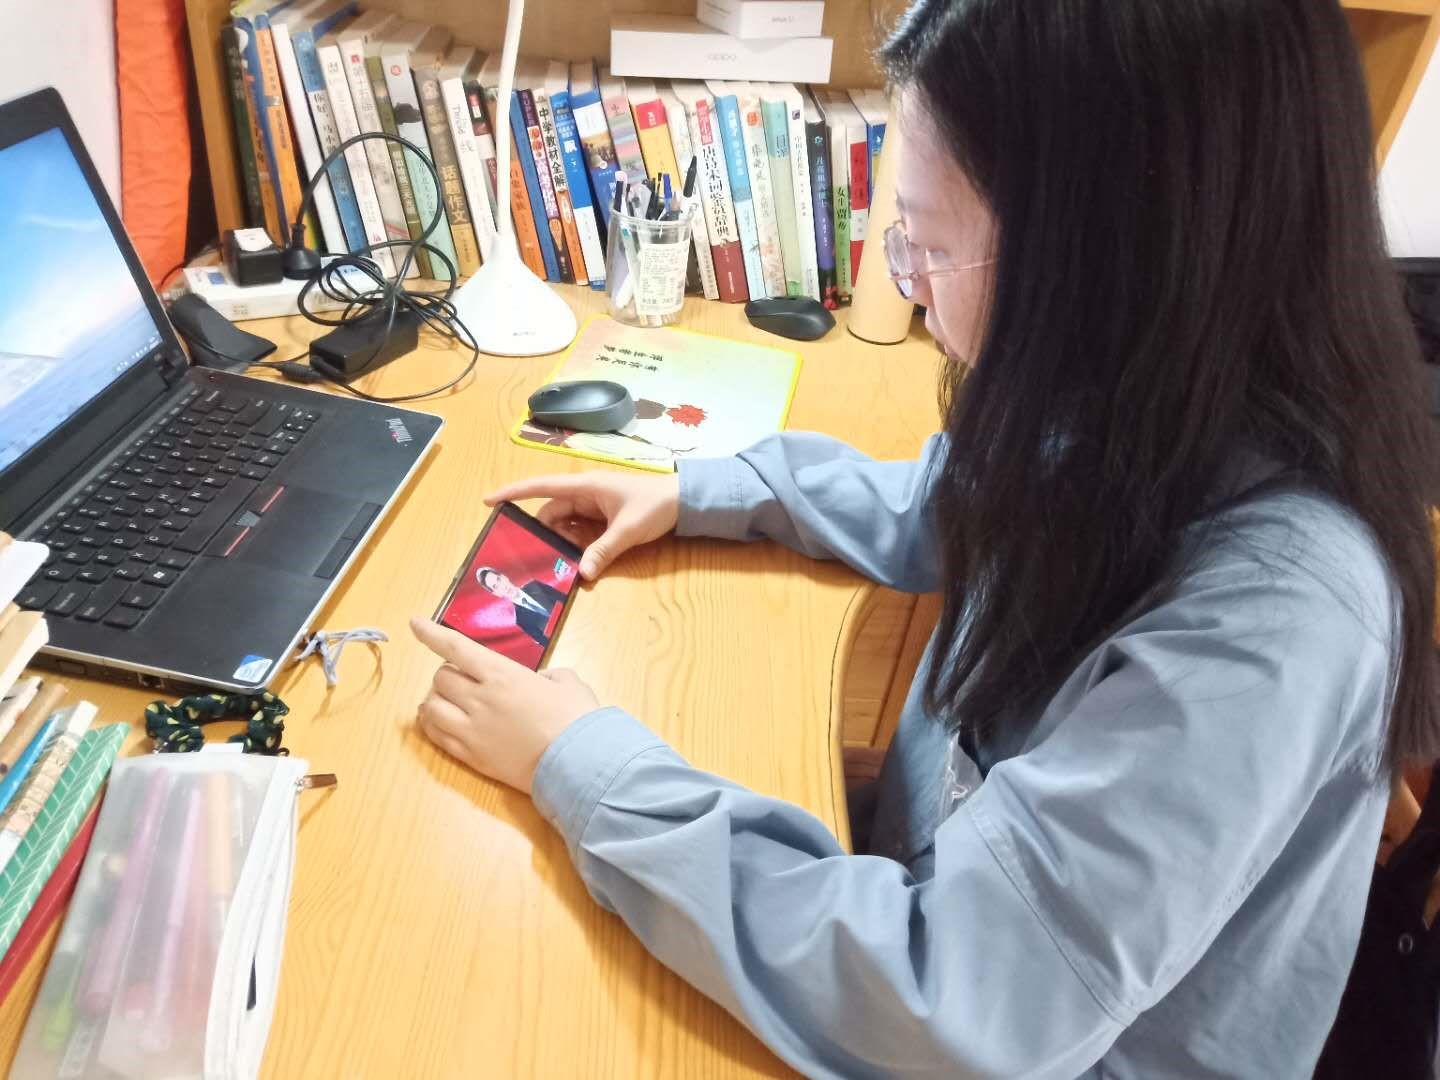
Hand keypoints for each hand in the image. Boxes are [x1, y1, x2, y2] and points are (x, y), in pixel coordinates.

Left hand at [410, 617, 600, 793]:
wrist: (578, 764)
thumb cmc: (577, 718)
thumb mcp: (567, 681)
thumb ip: (547, 675)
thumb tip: (538, 681)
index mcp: (502, 675)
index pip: (457, 648)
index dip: (432, 634)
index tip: (414, 623)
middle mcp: (479, 699)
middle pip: (440, 679)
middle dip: (447, 675)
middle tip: (462, 680)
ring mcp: (471, 730)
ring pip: (431, 707)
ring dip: (435, 699)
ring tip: (445, 701)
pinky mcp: (471, 756)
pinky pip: (436, 736)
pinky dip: (431, 724)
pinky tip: (436, 721)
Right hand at [485, 470, 679, 579]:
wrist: (685, 500)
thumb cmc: (656, 504)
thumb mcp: (628, 529)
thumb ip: (604, 550)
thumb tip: (582, 573)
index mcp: (585, 486)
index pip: (541, 487)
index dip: (514, 493)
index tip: (489, 501)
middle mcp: (584, 494)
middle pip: (551, 513)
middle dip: (541, 533)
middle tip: (531, 558)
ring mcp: (593, 506)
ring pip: (564, 524)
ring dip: (559, 542)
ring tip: (553, 564)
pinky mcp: (602, 518)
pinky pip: (579, 530)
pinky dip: (574, 545)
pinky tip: (574, 561)